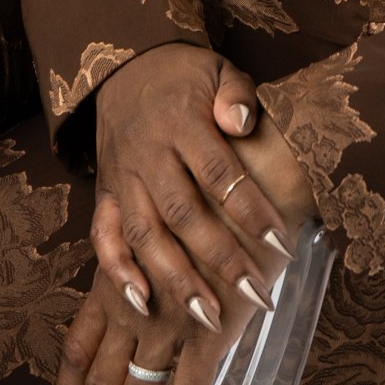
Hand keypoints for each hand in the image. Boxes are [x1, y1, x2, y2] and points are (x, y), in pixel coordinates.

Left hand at [53, 111, 316, 384]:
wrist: (256, 151)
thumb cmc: (222, 175)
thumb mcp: (181, 212)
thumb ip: (170, 251)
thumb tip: (157, 288)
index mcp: (126, 271)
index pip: (85, 341)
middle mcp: (137, 298)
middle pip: (108, 381)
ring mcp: (171, 313)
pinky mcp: (209, 322)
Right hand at [89, 48, 284, 326]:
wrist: (125, 66)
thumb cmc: (185, 75)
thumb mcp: (217, 69)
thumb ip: (236, 93)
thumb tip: (243, 123)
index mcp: (181, 121)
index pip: (218, 172)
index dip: (249, 209)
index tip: (280, 243)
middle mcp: (149, 155)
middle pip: (184, 214)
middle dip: (220, 260)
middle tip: (256, 294)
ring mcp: (124, 178)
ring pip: (145, 236)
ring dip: (175, 280)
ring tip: (209, 318)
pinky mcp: (106, 194)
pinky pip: (104, 237)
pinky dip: (117, 272)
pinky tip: (141, 304)